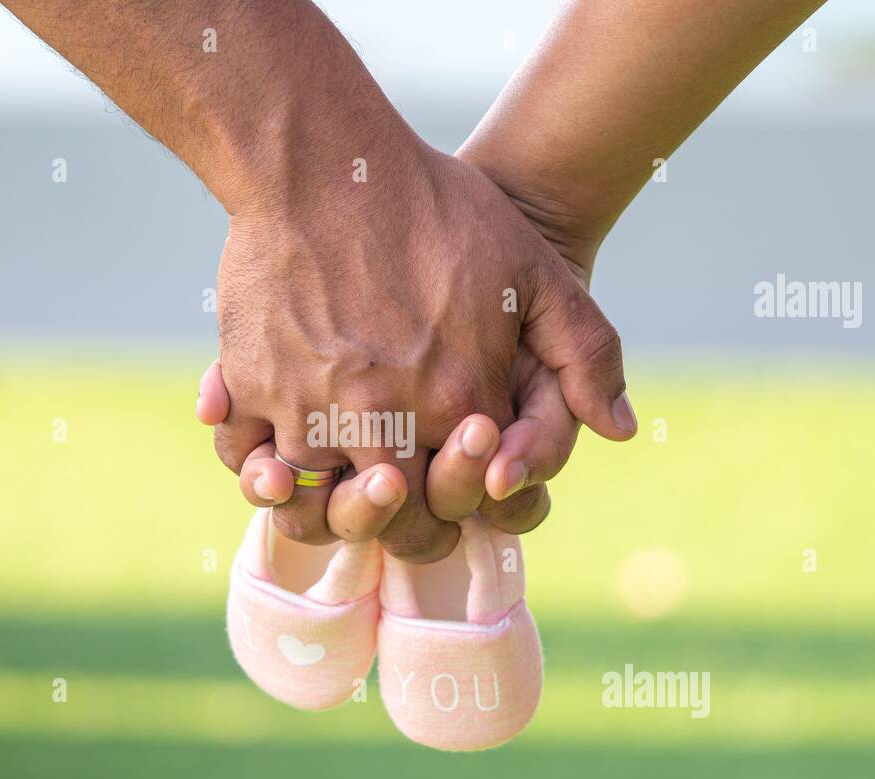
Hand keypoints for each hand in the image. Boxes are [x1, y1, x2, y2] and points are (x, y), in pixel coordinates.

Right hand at [213, 135, 633, 562]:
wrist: (325, 161)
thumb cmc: (437, 209)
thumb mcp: (537, 271)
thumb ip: (588, 354)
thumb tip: (622, 430)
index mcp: (460, 405)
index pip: (465, 503)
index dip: (458, 504)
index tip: (446, 481)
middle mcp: (388, 422)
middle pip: (392, 521)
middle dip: (397, 521)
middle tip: (392, 493)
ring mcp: (314, 410)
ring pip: (318, 504)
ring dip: (326, 503)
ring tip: (332, 475)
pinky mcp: (253, 389)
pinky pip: (252, 460)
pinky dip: (260, 466)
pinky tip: (271, 447)